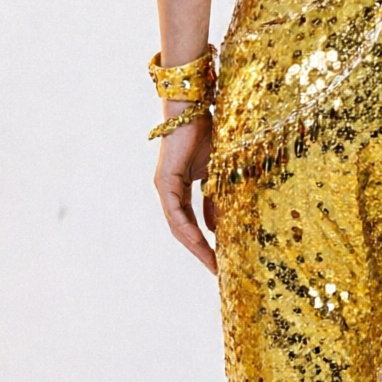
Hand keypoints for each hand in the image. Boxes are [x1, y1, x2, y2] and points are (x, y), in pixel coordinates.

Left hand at [154, 107, 216, 272]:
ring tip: (211, 262)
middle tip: (216, 270)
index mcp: (178, 189)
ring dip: (194, 245)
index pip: (189, 224)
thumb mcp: (215, 174)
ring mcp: (164, 187)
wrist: (193, 111)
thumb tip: (217, 228)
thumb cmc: (205, 135)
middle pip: (181, 230)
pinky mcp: (165, 180)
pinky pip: (175, 210)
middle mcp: (168, 191)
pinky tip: (198, 240)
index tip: (218, 261)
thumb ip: (214, 200)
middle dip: (199, 251)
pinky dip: (186, 227)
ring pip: (177, 224)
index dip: (202, 244)